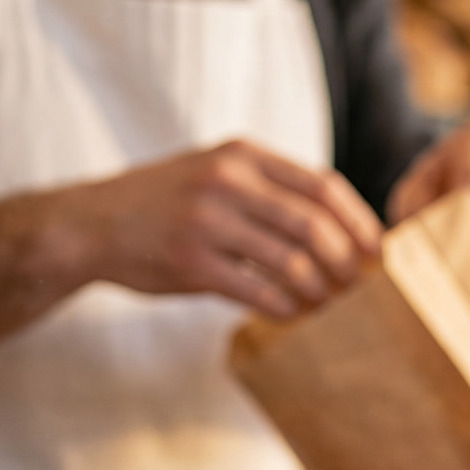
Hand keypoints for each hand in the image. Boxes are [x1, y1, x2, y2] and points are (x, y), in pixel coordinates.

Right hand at [76, 140, 381, 318]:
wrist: (91, 224)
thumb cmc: (171, 204)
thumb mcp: (220, 174)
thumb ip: (273, 191)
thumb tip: (349, 232)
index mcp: (243, 154)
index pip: (325, 186)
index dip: (361, 224)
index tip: (378, 254)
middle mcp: (227, 180)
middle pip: (316, 226)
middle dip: (347, 264)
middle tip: (358, 289)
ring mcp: (206, 221)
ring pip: (293, 263)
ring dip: (320, 293)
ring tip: (328, 306)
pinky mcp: (190, 262)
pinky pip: (259, 292)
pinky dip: (286, 309)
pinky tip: (293, 315)